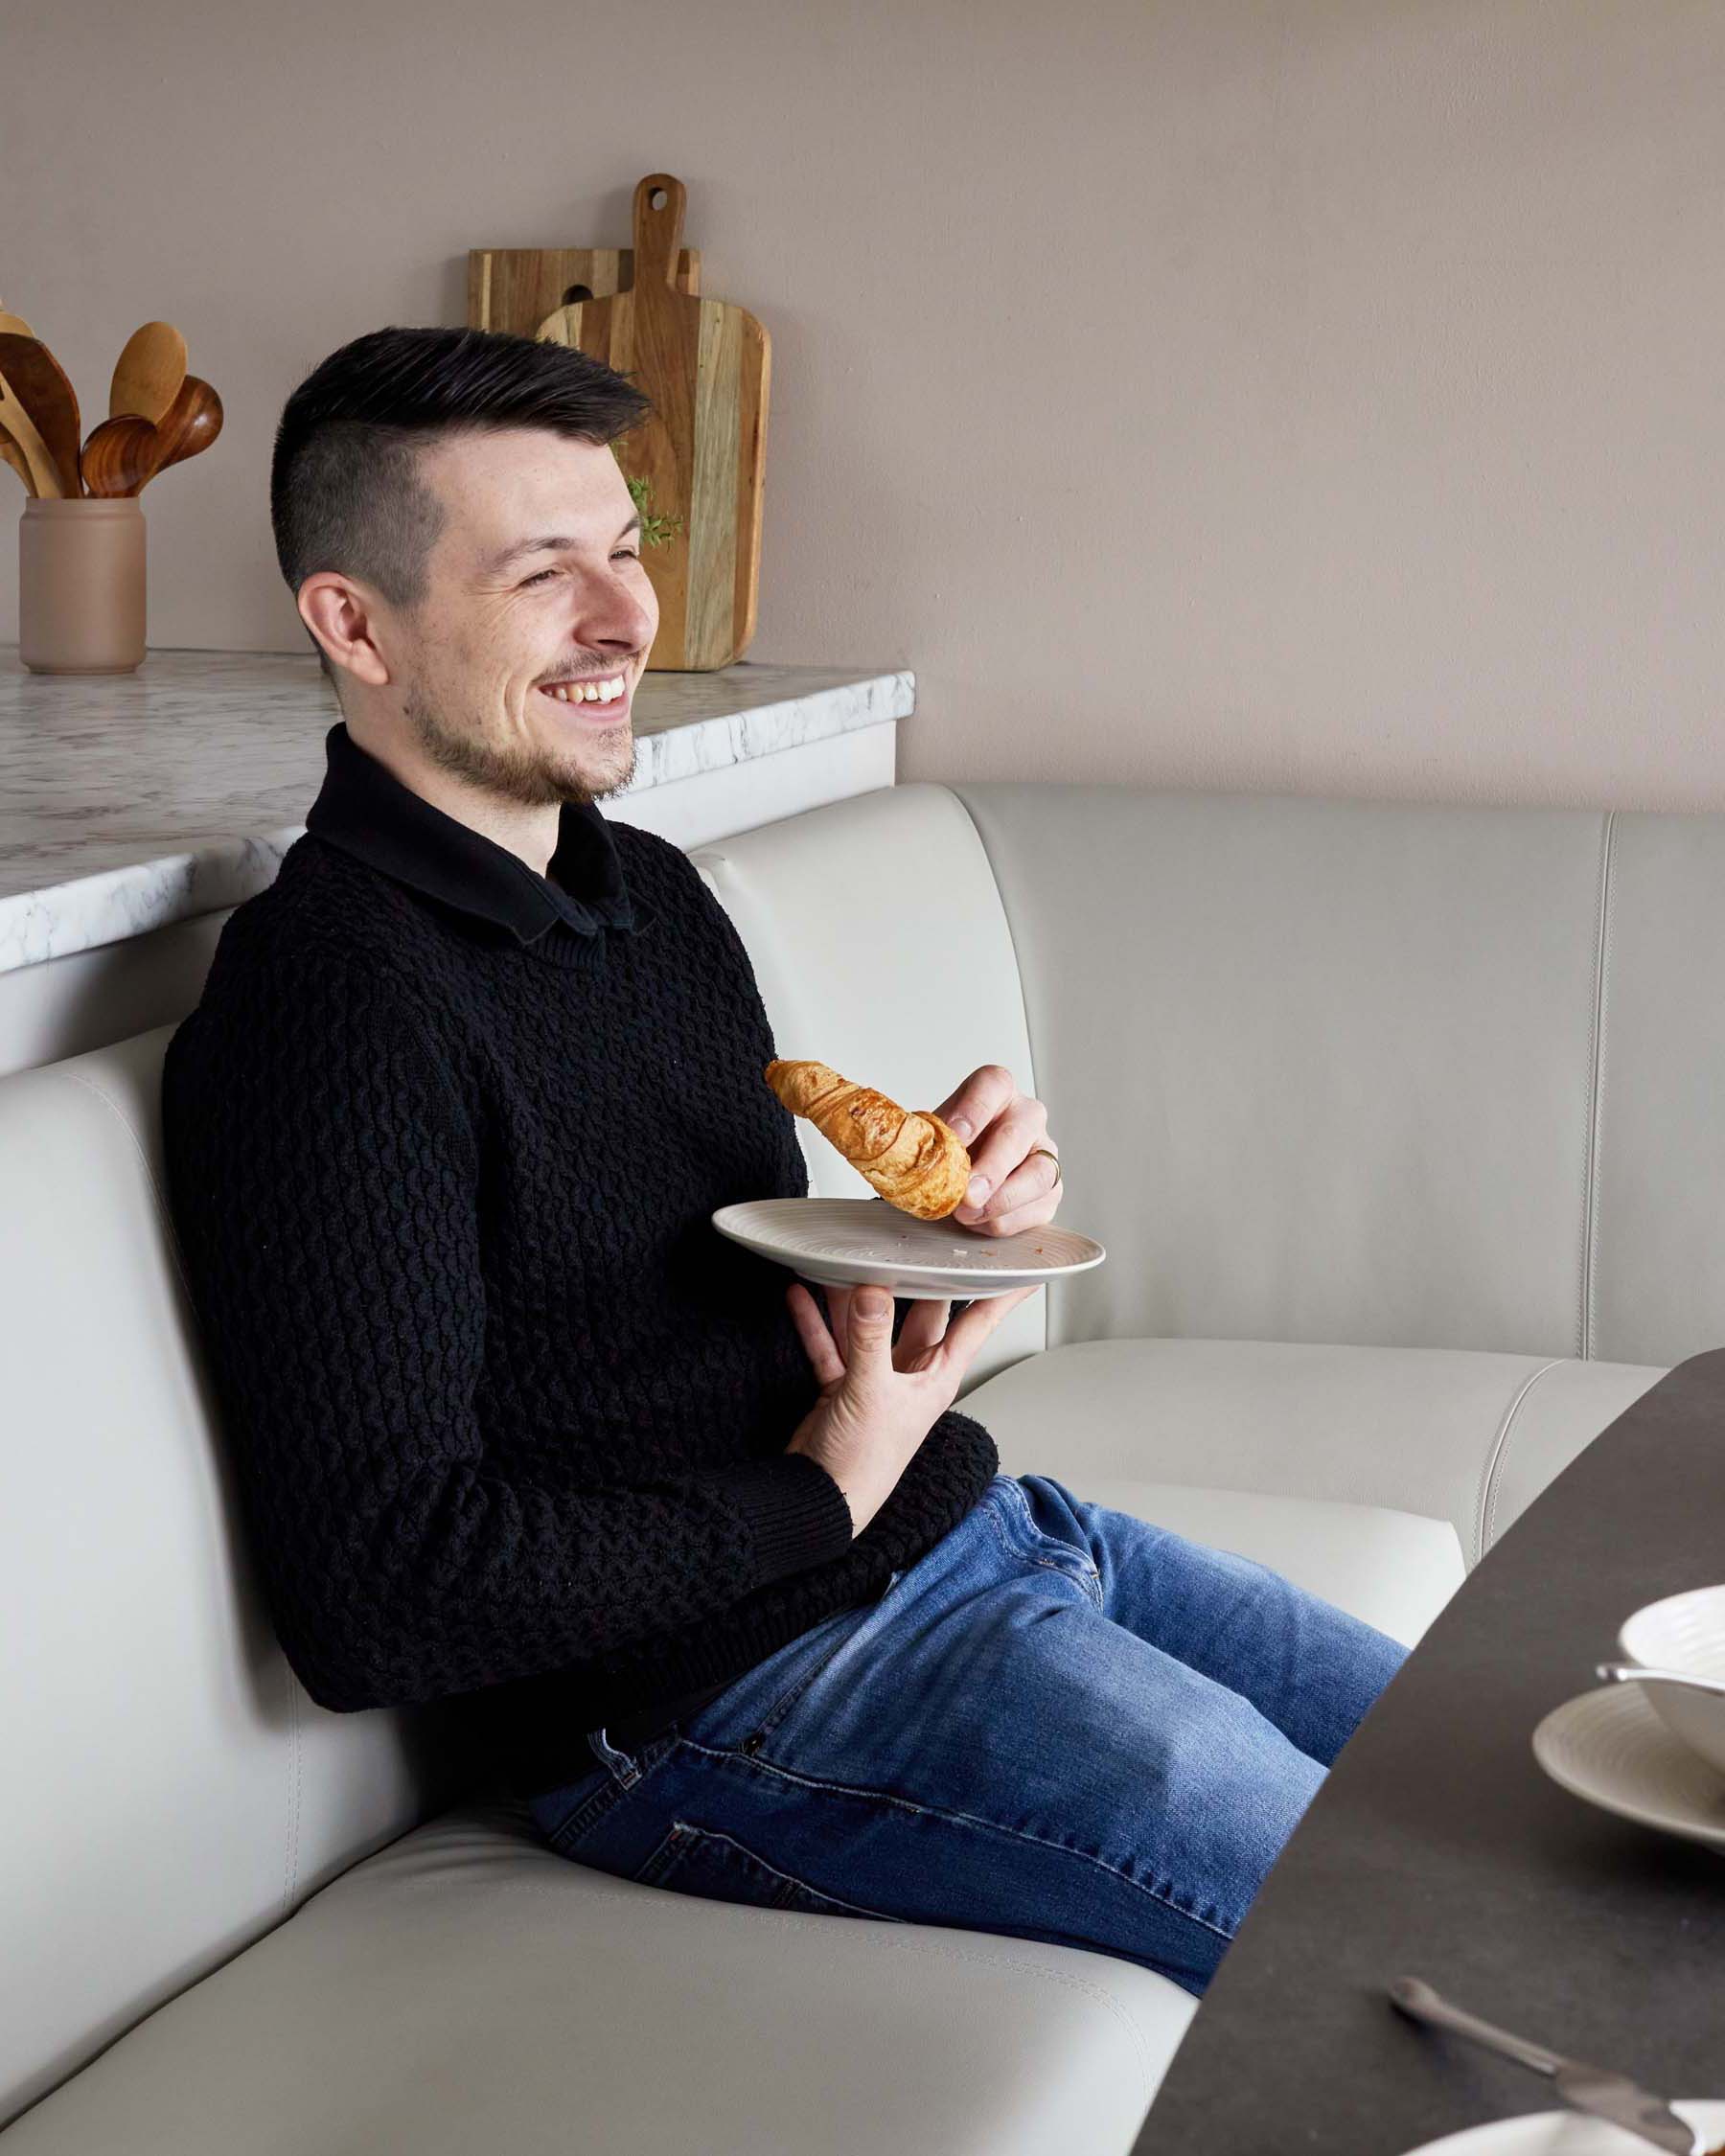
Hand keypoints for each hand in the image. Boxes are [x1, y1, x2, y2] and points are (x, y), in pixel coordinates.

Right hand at [784, 1277, 1040, 1534]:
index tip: (1021, 1265)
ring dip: (855, 1294)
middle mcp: (911, 1373)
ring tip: (846, 1255)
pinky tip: (802, 1292)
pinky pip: (831, 1342)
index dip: (1000, 1294)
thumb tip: (873, 1289)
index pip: (977, 1323)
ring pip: (870, 1322)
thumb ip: (870, 1337)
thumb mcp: (870, 1393)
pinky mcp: (842, 1385)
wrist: (820, 1499)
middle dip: (920, 1276)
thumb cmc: (862, 1463)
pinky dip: (816, 1320)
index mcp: (936, 1376)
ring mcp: (876, 1377)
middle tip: (924, 1236)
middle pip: (922, 1310)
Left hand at [932, 1065, 1061, 1235]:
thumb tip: (904, 1152)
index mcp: (996, 1092)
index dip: (974, 1109)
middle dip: (992, 1167)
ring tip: (968, 1214)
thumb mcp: (929, 1138)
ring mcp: (1043, 1154)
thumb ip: (923, 1140)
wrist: (955, 1182)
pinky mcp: (1049, 1192)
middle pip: (1018, 1133)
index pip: (993, 1084)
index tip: (954, 1134)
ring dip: (1002, 1199)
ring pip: (1040, 1174)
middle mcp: (1026, 1117)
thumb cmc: (945, 1153)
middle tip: (967, 1192)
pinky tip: (979, 1222)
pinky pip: (1037, 1208)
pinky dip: (1005, 1220)